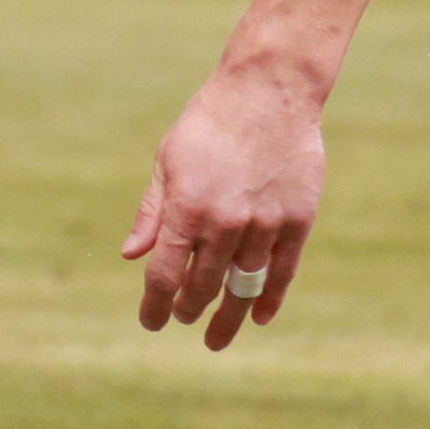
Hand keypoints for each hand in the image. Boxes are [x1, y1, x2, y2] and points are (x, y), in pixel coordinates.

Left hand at [123, 56, 324, 350]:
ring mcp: (265, 224)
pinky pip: (283, 272)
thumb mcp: (168, 161)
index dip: (155, 307)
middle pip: (202, 288)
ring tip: (217, 337)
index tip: (151, 322)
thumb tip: (132, 256)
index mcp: (186, 209)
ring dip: (228, 316)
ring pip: (243, 288)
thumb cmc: (210, 123)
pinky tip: (260, 317)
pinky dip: (270, 299)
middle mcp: (225, 223)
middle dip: (188, 310)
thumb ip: (152, 213)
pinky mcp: (297, 221)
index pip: (164, 277)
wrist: (269, 91)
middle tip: (183, 319)